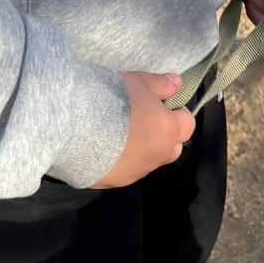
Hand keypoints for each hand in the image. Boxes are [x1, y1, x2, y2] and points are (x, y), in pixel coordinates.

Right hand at [92, 72, 195, 187]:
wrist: (75, 126)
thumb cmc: (112, 98)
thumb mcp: (137, 81)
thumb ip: (161, 84)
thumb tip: (177, 83)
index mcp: (169, 131)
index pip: (188, 124)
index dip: (178, 113)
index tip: (163, 104)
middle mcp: (159, 155)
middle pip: (173, 147)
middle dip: (165, 135)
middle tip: (144, 119)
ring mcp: (140, 171)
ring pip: (150, 160)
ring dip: (143, 148)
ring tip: (120, 133)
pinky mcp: (119, 180)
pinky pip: (127, 170)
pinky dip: (122, 159)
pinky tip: (105, 147)